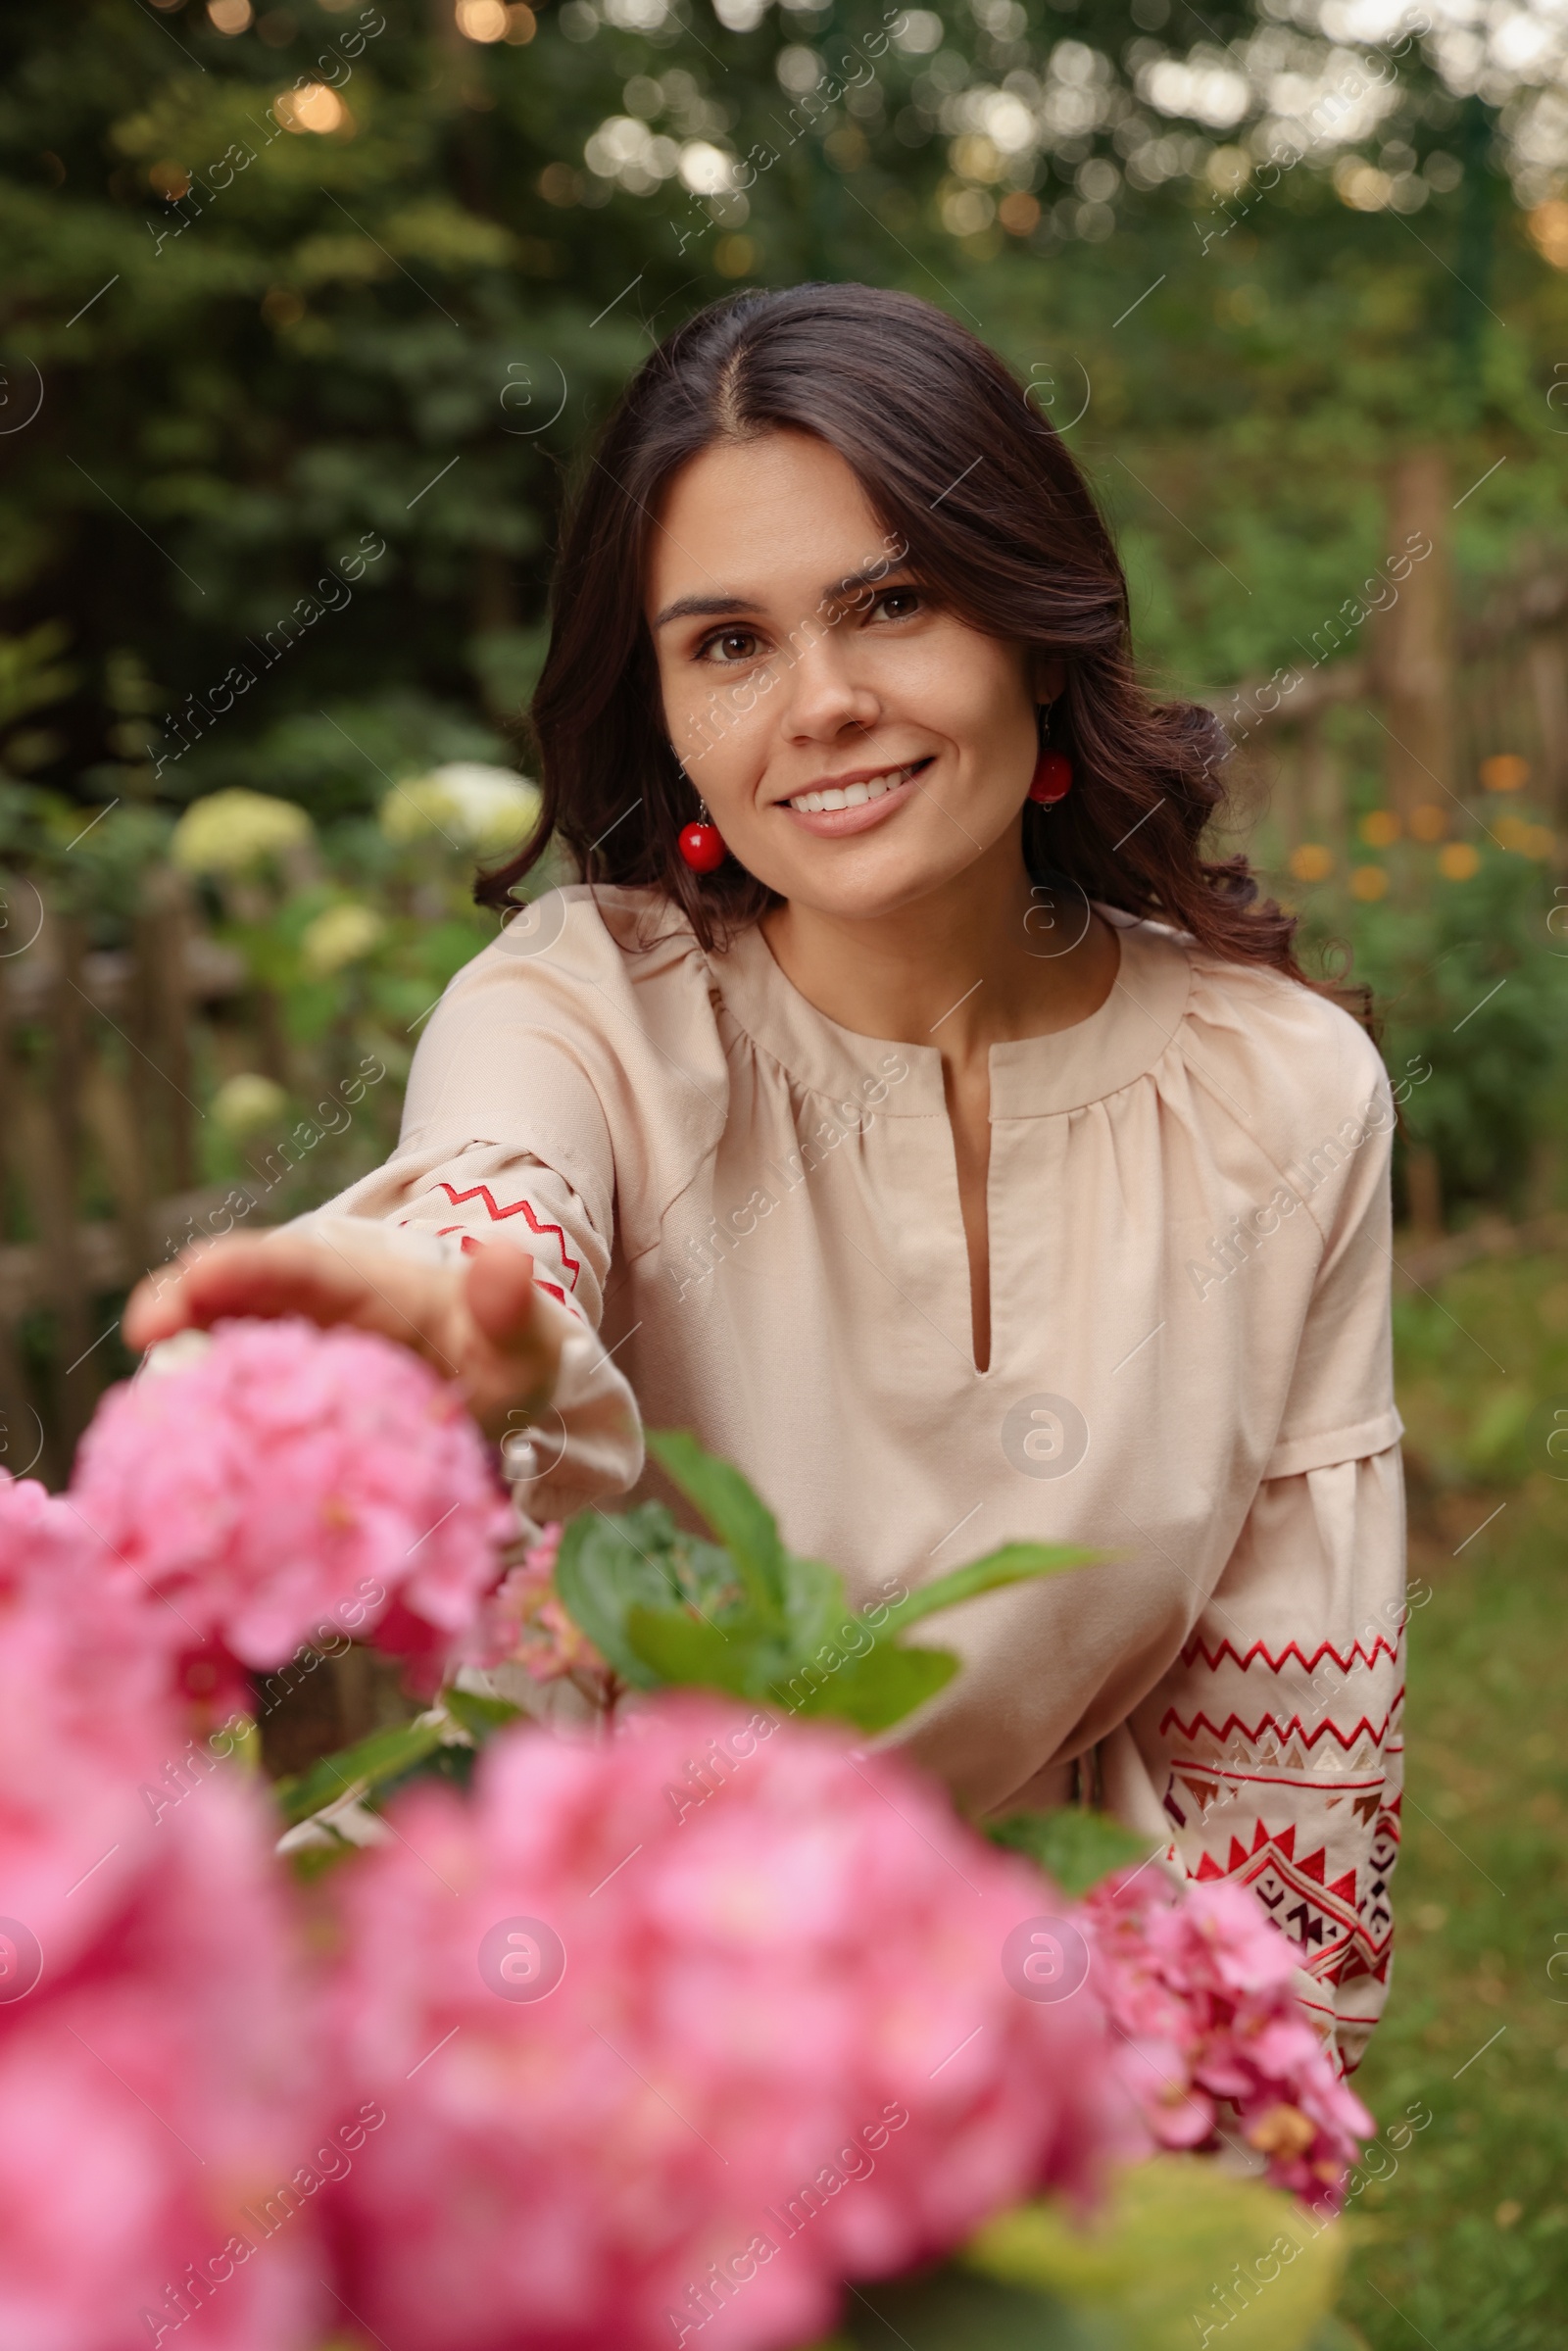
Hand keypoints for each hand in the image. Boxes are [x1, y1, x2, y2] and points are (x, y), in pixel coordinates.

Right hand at [122, 1227, 563, 1442]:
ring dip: (174, 1392)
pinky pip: (224, 1440)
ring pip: (208, 1369)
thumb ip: (514, 1310)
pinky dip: (197, 1458)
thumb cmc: (493, 1363)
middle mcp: (299, 1323)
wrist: (483, 1415)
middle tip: (146, 1334)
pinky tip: (174, 1493)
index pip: (296, 1267)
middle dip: (180, 1310)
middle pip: (225, 1305)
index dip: (246, 1268)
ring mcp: (275, 1379)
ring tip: (145, 1420)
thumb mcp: (520, 1340)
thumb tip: (507, 1264)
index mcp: (358, 1289)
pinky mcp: (269, 1436)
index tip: (200, 1273)